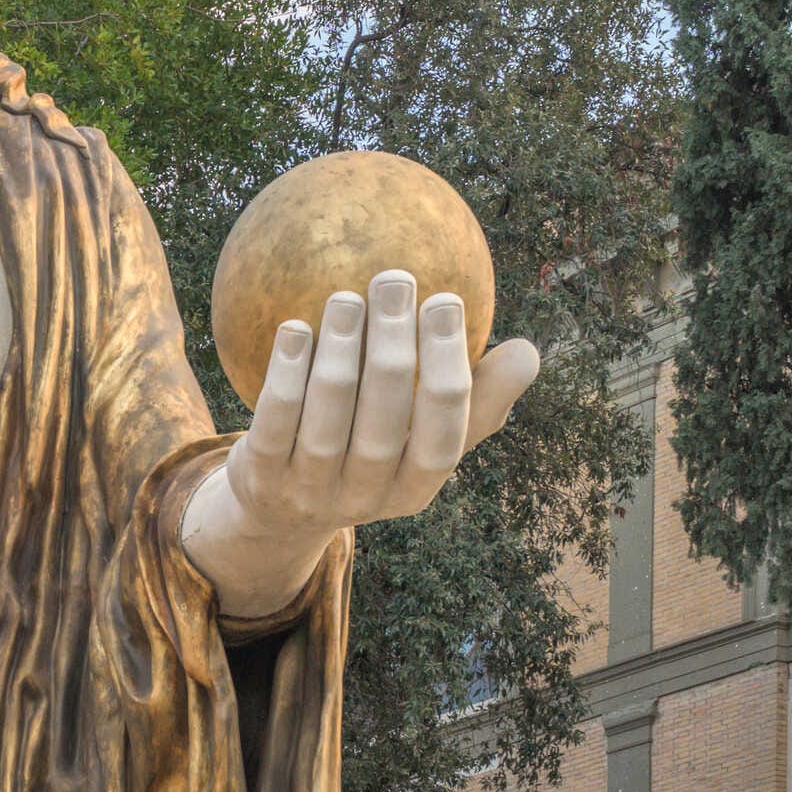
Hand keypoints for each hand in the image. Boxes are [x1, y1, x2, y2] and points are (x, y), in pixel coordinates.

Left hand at [180, 269, 539, 619]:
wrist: (276, 512)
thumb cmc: (368, 453)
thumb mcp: (421, 441)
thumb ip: (474, 402)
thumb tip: (529, 353)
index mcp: (416, 490)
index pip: (442, 436)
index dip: (445, 369)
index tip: (446, 300)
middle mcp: (365, 499)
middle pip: (384, 422)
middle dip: (392, 346)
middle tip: (394, 280)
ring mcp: (310, 493)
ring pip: (328, 420)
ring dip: (338, 351)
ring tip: (346, 295)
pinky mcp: (262, 479)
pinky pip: (276, 421)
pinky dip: (287, 372)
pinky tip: (295, 327)